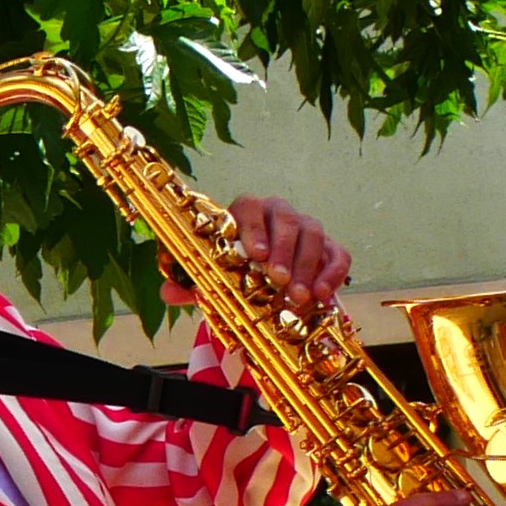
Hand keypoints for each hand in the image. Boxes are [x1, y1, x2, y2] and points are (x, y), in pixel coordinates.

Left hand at [164, 196, 351, 316]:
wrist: (259, 279)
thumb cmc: (231, 271)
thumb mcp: (208, 279)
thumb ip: (189, 285)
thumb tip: (168, 293)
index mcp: (244, 214)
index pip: (248, 208)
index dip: (253, 228)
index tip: (255, 254)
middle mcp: (278, 214)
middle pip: (287, 220)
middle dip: (284, 250)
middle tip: (279, 279)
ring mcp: (306, 228)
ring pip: (313, 234)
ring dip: (307, 265)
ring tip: (299, 297)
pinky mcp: (327, 247)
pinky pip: (337, 252)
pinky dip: (333, 272)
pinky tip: (324, 294)